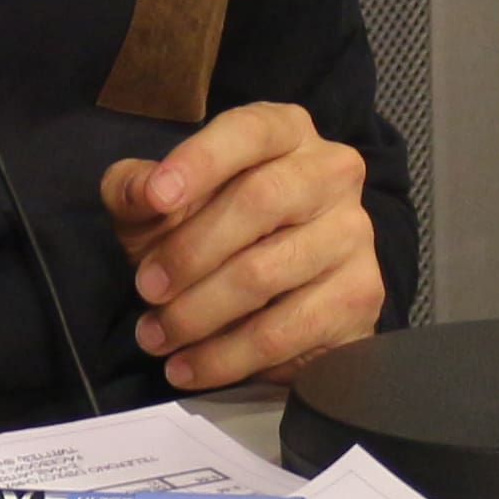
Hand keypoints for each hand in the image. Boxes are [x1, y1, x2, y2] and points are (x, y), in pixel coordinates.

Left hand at [97, 102, 384, 392]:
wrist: (272, 295)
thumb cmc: (209, 229)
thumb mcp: (160, 204)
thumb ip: (137, 188)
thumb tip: (143, 191)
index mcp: (286, 131)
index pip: (250, 131)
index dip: (201, 161)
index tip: (156, 199)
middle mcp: (331, 172)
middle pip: (261, 201)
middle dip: (190, 251)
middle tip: (146, 289)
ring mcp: (353, 234)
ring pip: (267, 273)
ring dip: (198, 312)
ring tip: (155, 335)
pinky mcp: (361, 296)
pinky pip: (286, 331)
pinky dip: (226, 356)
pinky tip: (189, 366)